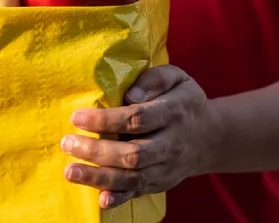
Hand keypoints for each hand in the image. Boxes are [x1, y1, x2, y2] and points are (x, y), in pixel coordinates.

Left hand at [59, 65, 220, 209]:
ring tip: (71, 171)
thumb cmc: (183, 101)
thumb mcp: (177, 79)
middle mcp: (171, 144)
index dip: (106, 120)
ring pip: (133, 177)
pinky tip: (100, 200)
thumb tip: (130, 94)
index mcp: (174, 113)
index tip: (77, 117)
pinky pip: (138, 193)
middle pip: (133, 153)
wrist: (210, 137)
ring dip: (100, 177)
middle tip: (67, 143)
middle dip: (97, 151)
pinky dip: (119, 198)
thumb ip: (154, 79)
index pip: (137, 119)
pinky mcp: (160, 183)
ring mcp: (166, 168)